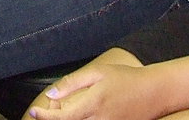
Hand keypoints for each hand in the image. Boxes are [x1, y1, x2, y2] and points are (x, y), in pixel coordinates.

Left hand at [28, 61, 162, 119]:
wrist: (154, 92)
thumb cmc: (125, 78)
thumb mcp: (97, 73)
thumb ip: (72, 83)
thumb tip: (51, 95)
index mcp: (93, 104)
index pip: (62, 118)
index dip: (44, 117)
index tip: (34, 112)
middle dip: (55, 119)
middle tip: (51, 107)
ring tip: (66, 109)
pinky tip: (80, 113)